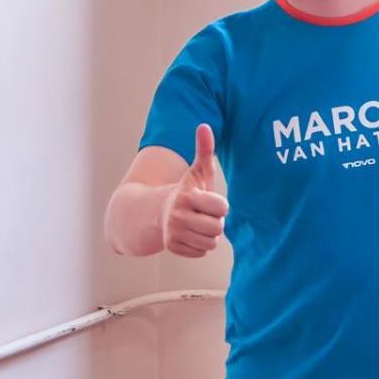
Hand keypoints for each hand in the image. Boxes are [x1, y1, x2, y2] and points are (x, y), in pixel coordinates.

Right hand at [160, 124, 227, 257]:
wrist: (156, 211)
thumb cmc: (187, 190)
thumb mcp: (197, 171)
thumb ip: (204, 150)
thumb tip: (204, 126)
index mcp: (187, 196)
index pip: (222, 207)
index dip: (220, 205)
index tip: (209, 200)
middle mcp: (177, 215)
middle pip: (217, 228)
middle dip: (215, 221)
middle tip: (204, 214)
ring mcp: (173, 232)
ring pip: (210, 242)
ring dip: (208, 235)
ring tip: (198, 223)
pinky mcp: (171, 247)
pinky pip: (200, 252)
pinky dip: (199, 245)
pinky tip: (190, 234)